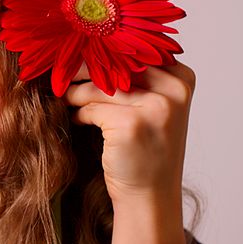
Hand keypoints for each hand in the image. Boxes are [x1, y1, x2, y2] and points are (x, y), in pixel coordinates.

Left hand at [61, 61, 196, 204]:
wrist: (149, 195)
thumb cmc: (146, 150)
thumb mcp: (151, 108)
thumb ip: (136, 79)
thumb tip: (92, 49)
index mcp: (182, 79)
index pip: (134, 51)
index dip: (103, 53)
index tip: (77, 53)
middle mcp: (173, 90)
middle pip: (115, 64)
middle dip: (84, 68)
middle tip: (61, 72)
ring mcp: (155, 107)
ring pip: (99, 87)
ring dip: (75, 93)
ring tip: (65, 97)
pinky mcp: (130, 124)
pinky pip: (91, 108)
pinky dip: (78, 113)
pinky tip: (75, 118)